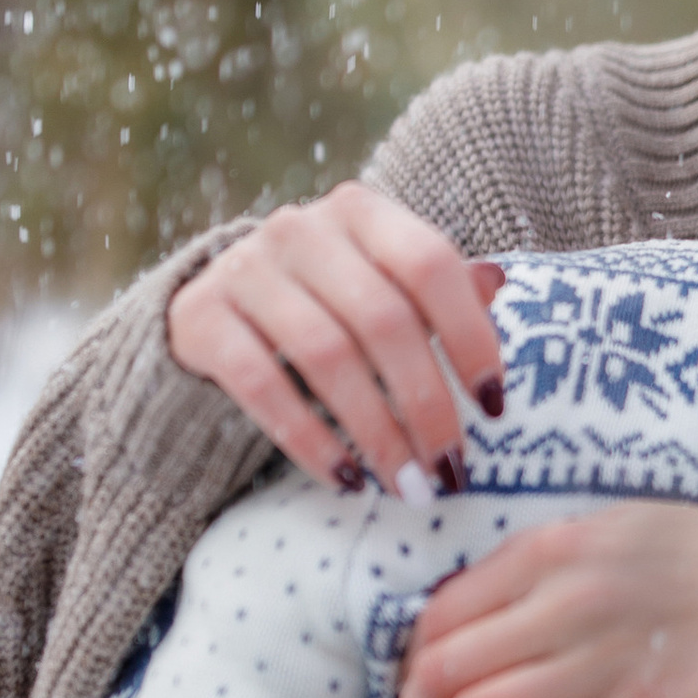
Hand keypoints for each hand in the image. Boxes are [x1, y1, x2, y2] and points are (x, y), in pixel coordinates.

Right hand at [166, 182, 506, 498]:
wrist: (215, 308)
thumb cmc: (328, 302)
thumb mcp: (385, 284)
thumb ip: (441, 290)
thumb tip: (497, 285)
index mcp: (361, 212)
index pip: (430, 264)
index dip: (470, 336)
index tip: (494, 406)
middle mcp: (300, 229)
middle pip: (383, 319)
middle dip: (426, 405)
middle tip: (449, 469)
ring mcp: (245, 269)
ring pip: (327, 356)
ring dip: (376, 432)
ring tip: (407, 485)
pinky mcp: (200, 318)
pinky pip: (262, 386)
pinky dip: (309, 439)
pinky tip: (345, 479)